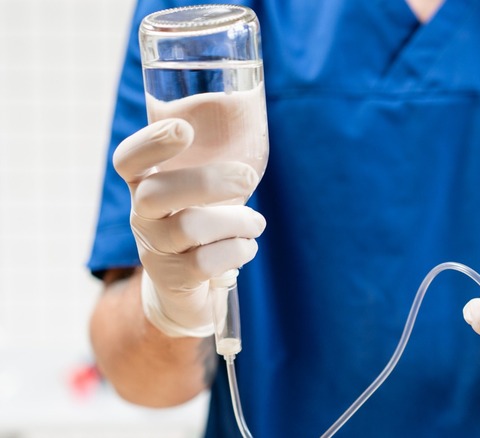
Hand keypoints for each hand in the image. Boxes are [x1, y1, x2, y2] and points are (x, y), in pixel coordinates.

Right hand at [113, 119, 264, 337]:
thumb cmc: (203, 222)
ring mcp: (154, 250)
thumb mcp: (202, 191)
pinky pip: (207, 262)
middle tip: (247, 178)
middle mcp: (142, 216)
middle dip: (209, 182)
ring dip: (237, 221)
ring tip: (255, 223)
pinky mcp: (174, 279)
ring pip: (189, 228)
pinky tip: (246, 246)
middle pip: (157, 194)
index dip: (150, 143)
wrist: (188, 290)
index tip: (183, 129)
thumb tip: (250, 106)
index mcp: (146, 185)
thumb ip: (213, 157)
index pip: (129, 160)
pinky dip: (238, 250)